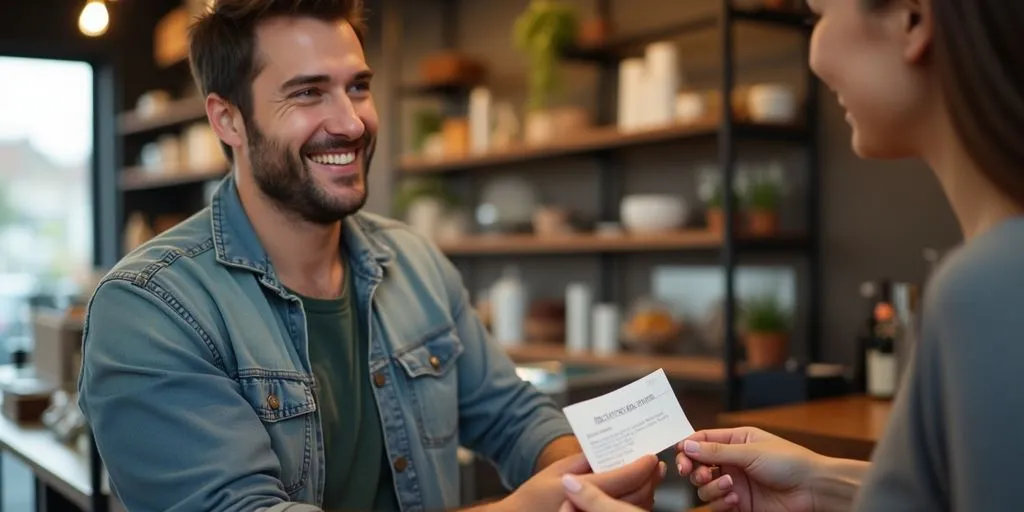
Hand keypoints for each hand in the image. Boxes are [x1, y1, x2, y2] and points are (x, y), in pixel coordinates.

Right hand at [497, 453, 665, 511]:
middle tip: (656, 464)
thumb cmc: (535, 496)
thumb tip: (606, 447)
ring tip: (650, 477)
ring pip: (634, 509)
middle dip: (650, 478)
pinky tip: (637, 494)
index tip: (650, 457)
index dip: (642, 466)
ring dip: (647, 492)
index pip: (623, 478)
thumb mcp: (554, 471)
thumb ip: (582, 460)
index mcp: (579, 490)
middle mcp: (590, 510)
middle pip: (635, 494)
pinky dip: (635, 505)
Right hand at [675, 427, 827, 511]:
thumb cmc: (790, 462)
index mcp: (735, 441)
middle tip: (699, 474)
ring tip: (729, 486)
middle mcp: (732, 461)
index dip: (688, 447)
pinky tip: (735, 499)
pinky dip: (721, 502)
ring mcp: (735, 482)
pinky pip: (717, 504)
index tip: (681, 456)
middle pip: (698, 464)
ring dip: (711, 488)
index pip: (702, 440)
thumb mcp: (750, 452)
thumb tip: (687, 445)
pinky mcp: (740, 503)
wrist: (813, 489)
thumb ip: (716, 451)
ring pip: (704, 487)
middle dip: (695, 470)